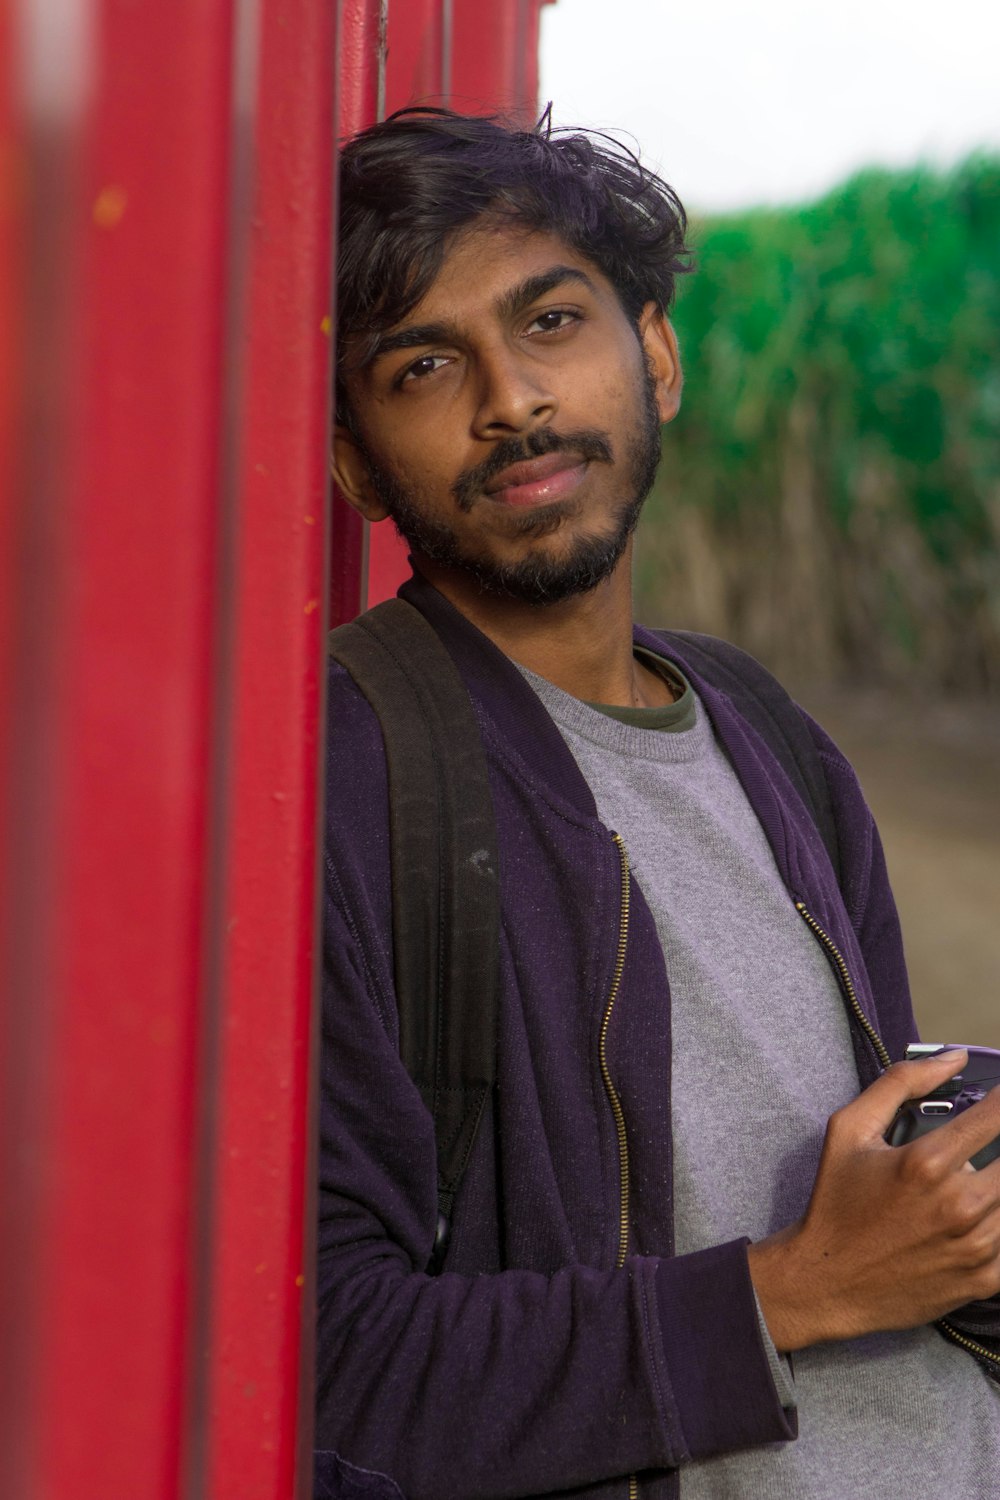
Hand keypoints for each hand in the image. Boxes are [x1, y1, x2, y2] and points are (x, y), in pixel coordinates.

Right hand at [747, 1050, 999, 1350]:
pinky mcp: (984, 1279)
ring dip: (995, 1183)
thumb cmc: (837, 1203)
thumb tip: (954, 1060)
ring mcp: (976, 1246)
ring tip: (969, 1181)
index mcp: (927, 1163)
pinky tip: (975, 1213)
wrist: (827, 1282)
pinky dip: (998, 1220)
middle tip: (981, 1144)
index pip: (996, 1114)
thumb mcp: (849, 1130)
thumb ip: (901, 1083)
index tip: (998, 1099)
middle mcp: (959, 1204)